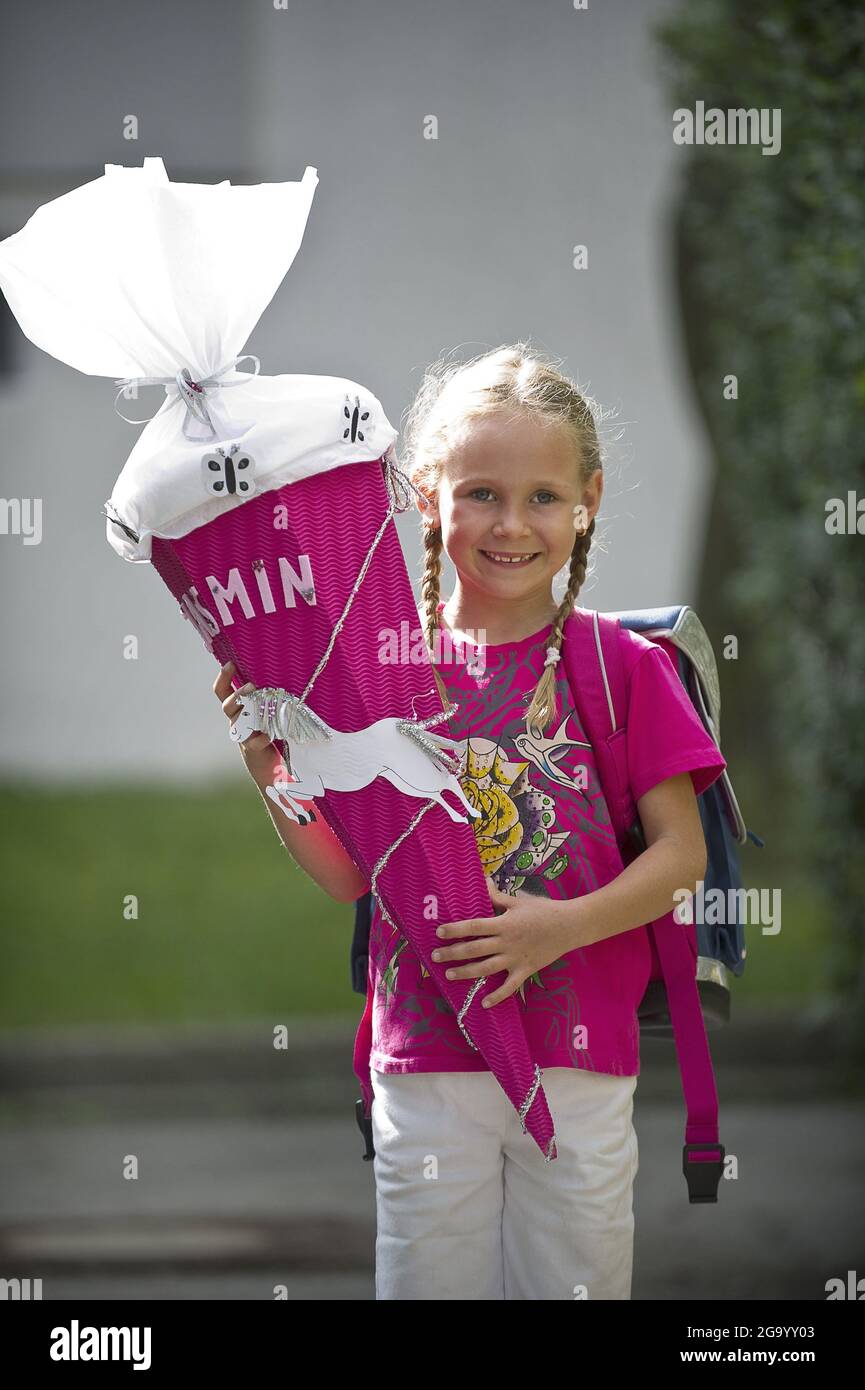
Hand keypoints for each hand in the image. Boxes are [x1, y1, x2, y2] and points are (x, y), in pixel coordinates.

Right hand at [212, 661, 275, 768]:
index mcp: (238, 706)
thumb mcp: (265, 707)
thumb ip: (266, 693)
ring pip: (238, 722)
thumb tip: (281, 669)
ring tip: (262, 707)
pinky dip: (262, 738)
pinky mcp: (252, 747)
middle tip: (251, 686)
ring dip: (249, 714)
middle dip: (238, 695)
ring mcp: (243, 734)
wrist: (266, 760)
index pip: (222, 690)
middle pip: (227, 706)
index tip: (230, 664)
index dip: (223, 677)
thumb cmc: (268, 727)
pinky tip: (269, 735)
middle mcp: (237, 719)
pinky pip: (254, 742)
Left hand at [430, 882, 577, 1008]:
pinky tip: (484, 1003)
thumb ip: (498, 897)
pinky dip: (497, 996)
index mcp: (504, 923)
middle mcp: (507, 943)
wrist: (570, 926)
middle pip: (475, 949)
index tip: (439, 932)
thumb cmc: (544, 910)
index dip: (455, 930)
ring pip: (487, 969)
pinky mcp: (526, 970)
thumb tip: (483, 881)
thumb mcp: (519, 901)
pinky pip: (510, 987)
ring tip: (450, 975)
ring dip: (467, 973)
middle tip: (435, 957)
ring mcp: (516, 959)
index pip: (474, 927)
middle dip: (453, 953)